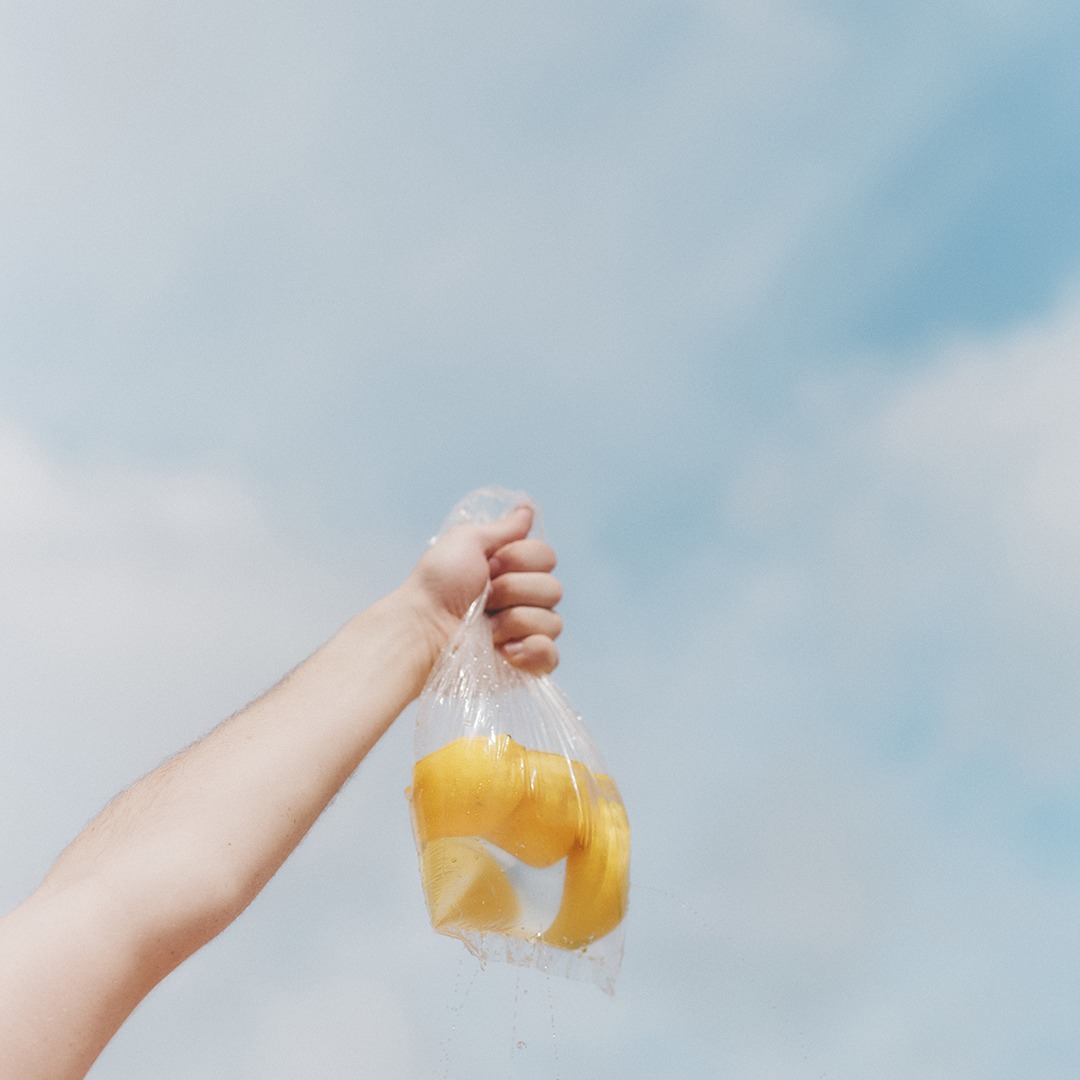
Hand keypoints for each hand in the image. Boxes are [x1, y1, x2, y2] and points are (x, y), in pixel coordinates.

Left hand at [406, 505, 562, 674]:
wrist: (422, 628)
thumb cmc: (437, 584)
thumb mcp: (466, 542)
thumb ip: (503, 528)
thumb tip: (527, 508)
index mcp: (514, 571)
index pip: (547, 557)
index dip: (519, 560)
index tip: (489, 566)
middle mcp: (524, 601)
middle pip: (553, 589)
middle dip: (514, 591)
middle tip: (483, 598)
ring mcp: (526, 634)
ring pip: (553, 622)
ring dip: (514, 621)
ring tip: (486, 627)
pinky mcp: (525, 665)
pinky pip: (551, 657)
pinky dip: (532, 651)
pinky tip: (505, 650)